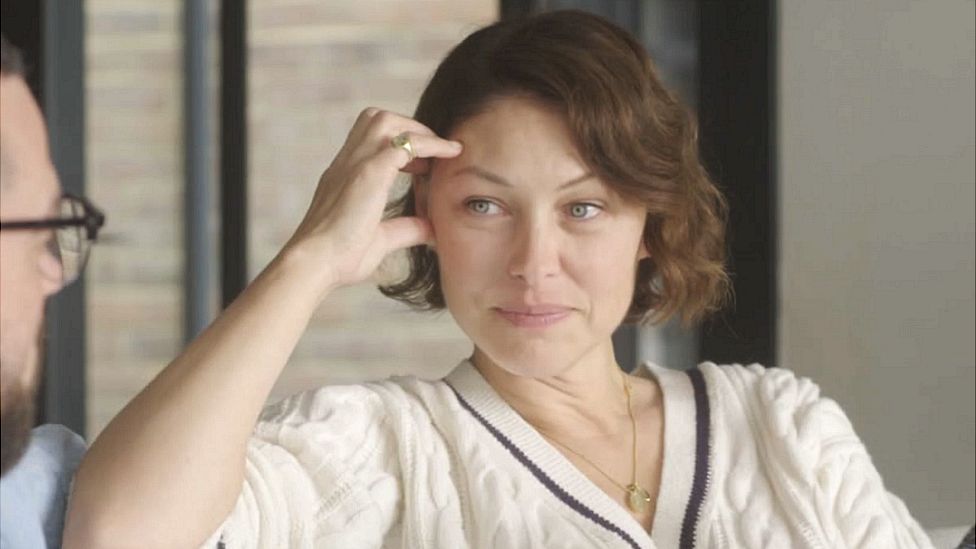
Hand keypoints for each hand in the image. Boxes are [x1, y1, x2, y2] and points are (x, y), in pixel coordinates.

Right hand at [283, 108, 461, 291]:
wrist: (316, 264)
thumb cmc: (339, 258)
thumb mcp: (380, 239)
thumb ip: (405, 229)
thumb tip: (431, 229)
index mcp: (344, 176)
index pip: (369, 139)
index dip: (398, 143)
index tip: (422, 163)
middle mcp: (347, 163)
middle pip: (376, 119)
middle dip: (409, 127)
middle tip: (433, 151)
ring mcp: (356, 164)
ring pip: (386, 121)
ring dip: (417, 130)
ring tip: (441, 150)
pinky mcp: (370, 172)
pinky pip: (405, 144)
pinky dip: (430, 145)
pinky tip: (449, 154)